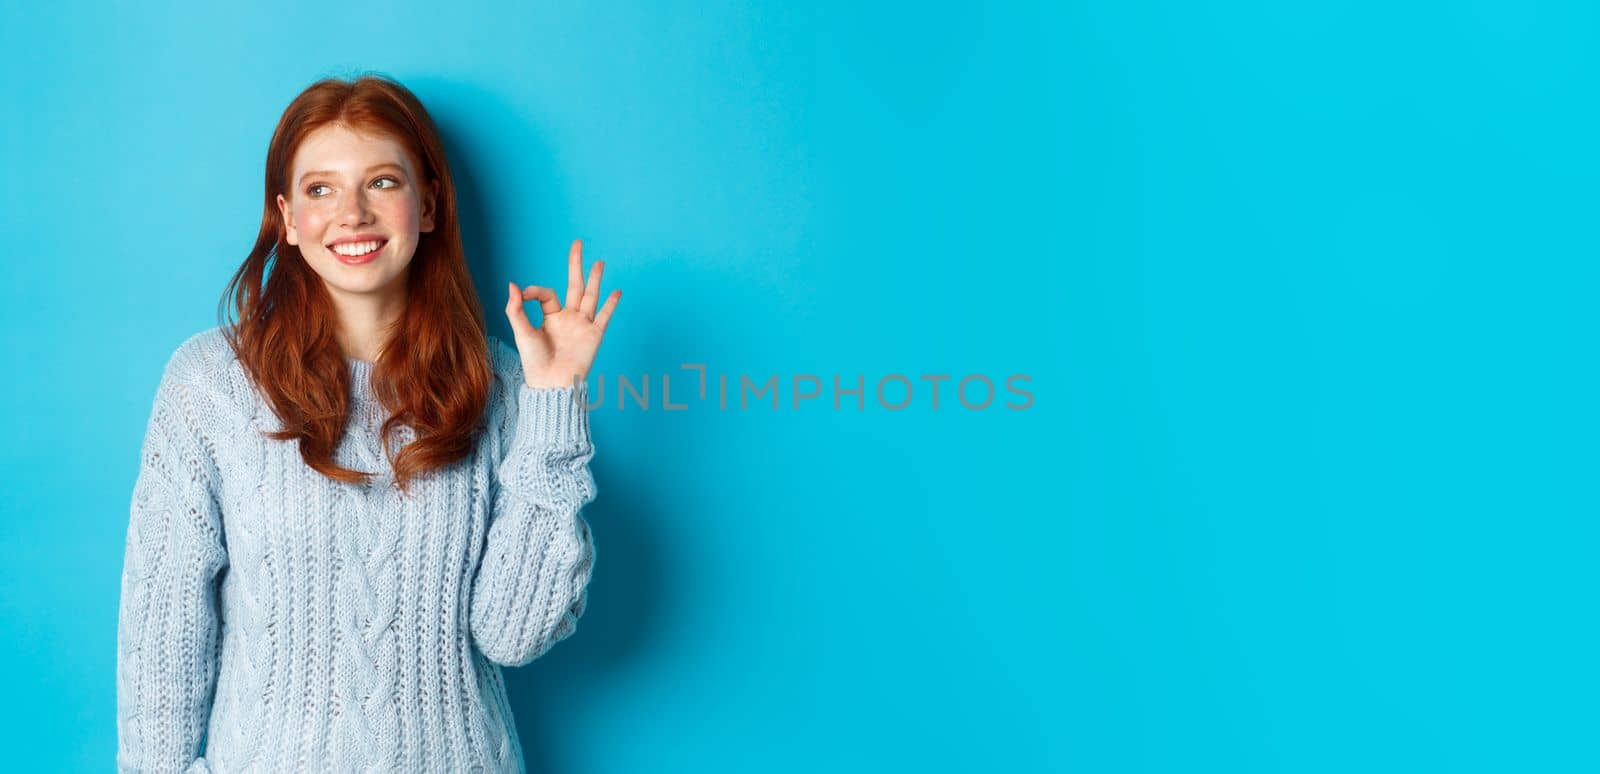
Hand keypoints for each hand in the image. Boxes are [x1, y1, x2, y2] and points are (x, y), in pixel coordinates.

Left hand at [506, 239, 620, 388]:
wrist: (551, 385)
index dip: (535, 290)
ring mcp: (582, 325)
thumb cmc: (534, 363)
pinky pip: (604, 317)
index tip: (523, 295)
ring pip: (590, 296)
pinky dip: (611, 305)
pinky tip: (617, 292)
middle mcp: (568, 318)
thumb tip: (512, 285)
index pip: (547, 294)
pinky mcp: (594, 335)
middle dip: (576, 265)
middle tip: (578, 243)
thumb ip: (516, 310)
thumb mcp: (522, 333)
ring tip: (598, 262)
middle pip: (574, 285)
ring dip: (595, 279)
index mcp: (550, 317)